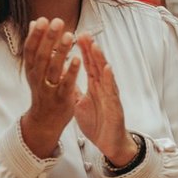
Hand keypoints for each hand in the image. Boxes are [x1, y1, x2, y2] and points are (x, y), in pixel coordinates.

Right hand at [19, 18, 79, 155]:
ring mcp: (49, 89)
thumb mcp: (35, 68)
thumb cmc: (43, 90)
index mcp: (31, 70)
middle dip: (48, 38)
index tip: (42, 20)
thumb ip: (37, 46)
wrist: (45, 121)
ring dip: (60, 51)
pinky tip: (78, 59)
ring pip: (53, 69)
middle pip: (41, 56)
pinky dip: (71, 71)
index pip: (30, 50)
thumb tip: (34, 23)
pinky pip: (66, 84)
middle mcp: (37, 79)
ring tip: (69, 36)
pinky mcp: (62, 99)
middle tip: (57, 22)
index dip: (35, 35)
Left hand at [72, 34, 134, 166]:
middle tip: (85, 33)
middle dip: (91, 49)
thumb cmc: (97, 122)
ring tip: (95, 46)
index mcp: (94, 87)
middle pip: (96, 65)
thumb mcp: (80, 104)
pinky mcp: (114, 106)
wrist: (109, 143)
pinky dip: (109, 79)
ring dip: (100, 60)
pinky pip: (111, 91)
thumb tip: (63, 77)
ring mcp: (110, 96)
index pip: (88, 65)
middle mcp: (103, 88)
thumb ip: (74, 89)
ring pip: (105, 75)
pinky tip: (107, 69)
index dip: (83, 51)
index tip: (77, 36)